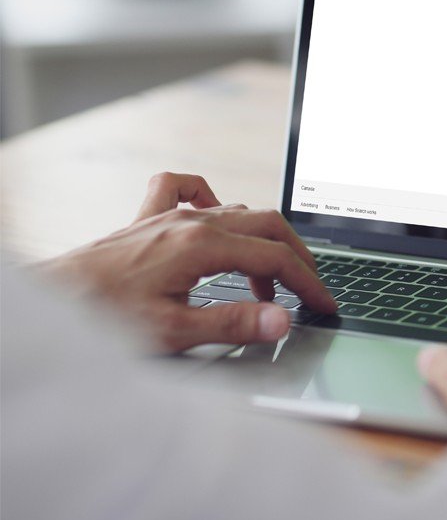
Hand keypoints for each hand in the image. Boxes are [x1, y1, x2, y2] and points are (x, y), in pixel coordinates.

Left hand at [38, 172, 334, 351]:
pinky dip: (208, 196)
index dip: (308, 282)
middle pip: (267, 224)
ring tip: (267, 283)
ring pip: (237, 211)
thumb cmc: (102, 318)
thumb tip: (282, 321)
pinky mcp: (148, 219)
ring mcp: (169, 216)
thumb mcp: (174, 331)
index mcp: (202, 245)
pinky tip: (213, 214)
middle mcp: (190, 221)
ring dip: (262, 241)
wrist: (50, 302)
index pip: (275, 257)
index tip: (324, 304)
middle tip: (310, 289)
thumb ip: (234, 324)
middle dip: (297, 257)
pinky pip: (185, 189)